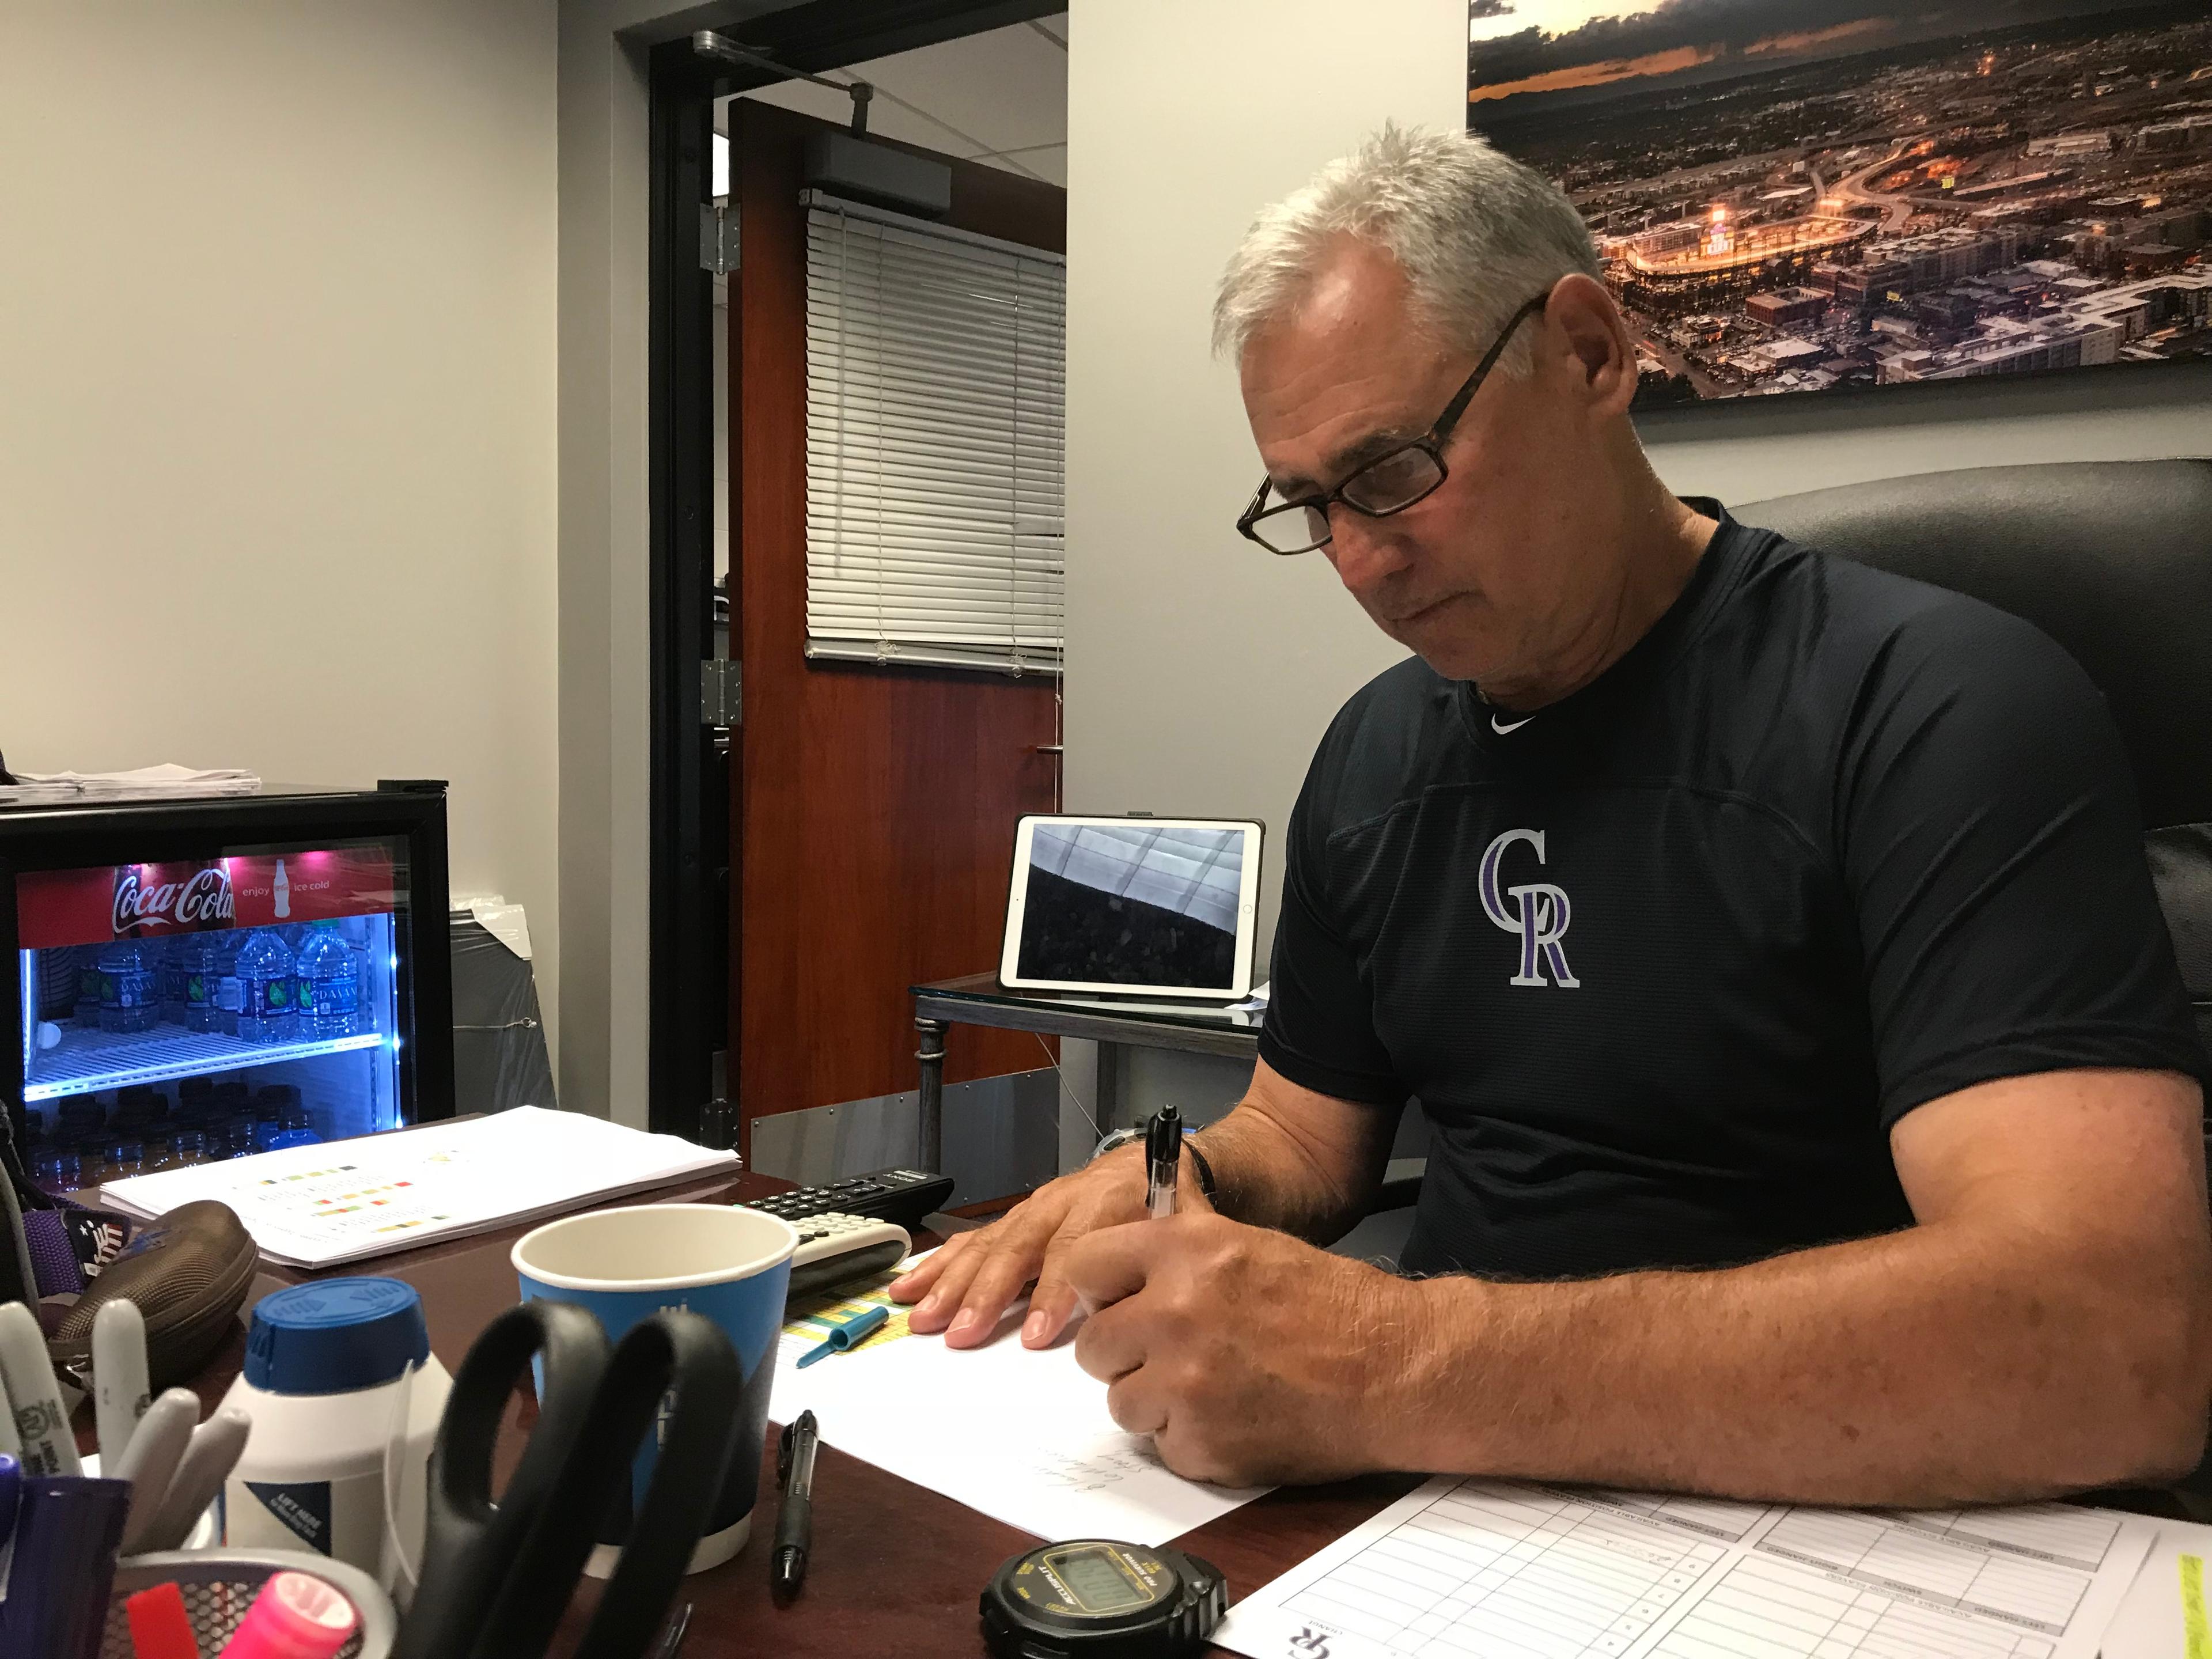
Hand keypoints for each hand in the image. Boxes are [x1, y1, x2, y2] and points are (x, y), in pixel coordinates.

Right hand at [889, 1146, 1210, 1348]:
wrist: (1162, 1162)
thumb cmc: (1175, 1205)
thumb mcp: (1187, 1230)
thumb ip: (1160, 1265)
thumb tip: (1134, 1314)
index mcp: (1108, 1199)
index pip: (1074, 1248)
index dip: (1052, 1292)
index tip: (1035, 1336)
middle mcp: (1064, 1200)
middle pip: (1019, 1245)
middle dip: (987, 1292)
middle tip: (963, 1333)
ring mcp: (1035, 1208)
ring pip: (989, 1243)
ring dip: (953, 1282)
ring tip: (923, 1317)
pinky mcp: (1018, 1218)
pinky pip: (974, 1239)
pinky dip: (940, 1263)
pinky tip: (910, 1285)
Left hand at [1068, 1213, 1427, 1486]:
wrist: (1393, 1371)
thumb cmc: (1334, 1306)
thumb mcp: (1249, 1242)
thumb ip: (1181, 1237)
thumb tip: (1134, 1216)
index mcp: (1185, 1252)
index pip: (1084, 1265)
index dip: (1100, 1288)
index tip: (1114, 1300)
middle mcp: (1174, 1313)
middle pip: (1093, 1344)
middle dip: (1125, 1351)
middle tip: (1169, 1352)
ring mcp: (1184, 1384)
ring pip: (1120, 1401)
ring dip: (1154, 1399)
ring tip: (1208, 1386)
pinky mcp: (1200, 1444)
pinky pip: (1161, 1444)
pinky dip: (1189, 1438)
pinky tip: (1232, 1417)